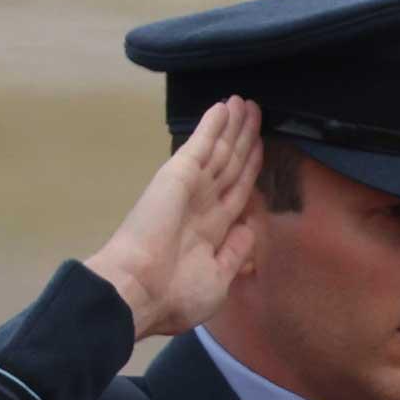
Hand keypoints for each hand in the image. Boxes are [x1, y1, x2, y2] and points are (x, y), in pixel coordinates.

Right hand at [84, 100, 266, 340]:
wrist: (139, 290)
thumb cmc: (175, 296)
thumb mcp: (218, 280)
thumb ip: (235, 251)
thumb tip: (248, 228)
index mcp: (210, 232)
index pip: (237, 193)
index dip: (250, 170)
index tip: (260, 150)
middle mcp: (202, 205)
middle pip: (231, 165)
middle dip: (244, 140)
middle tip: (257, 114)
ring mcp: (191, 187)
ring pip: (221, 150)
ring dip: (234, 126)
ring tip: (248, 104)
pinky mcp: (179, 174)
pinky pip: (202, 143)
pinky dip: (213, 125)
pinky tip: (225, 106)